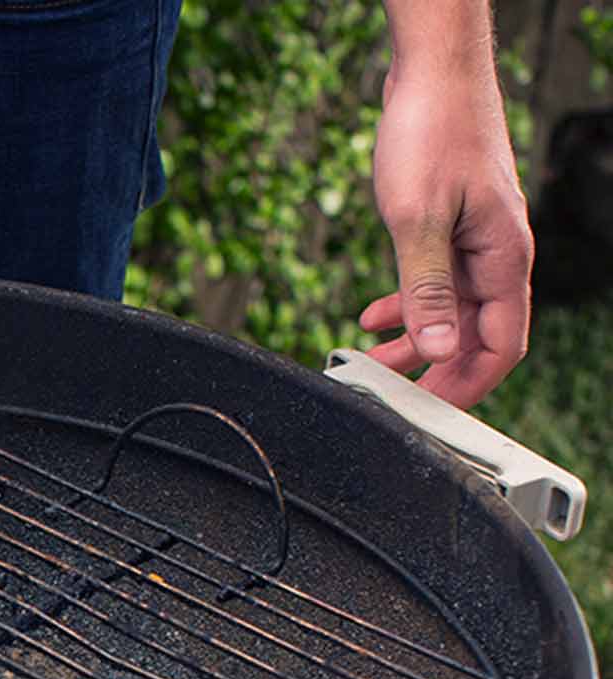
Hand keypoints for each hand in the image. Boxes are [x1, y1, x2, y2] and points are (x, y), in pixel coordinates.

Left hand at [358, 63, 533, 408]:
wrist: (432, 72)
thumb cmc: (433, 132)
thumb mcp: (417, 219)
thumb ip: (426, 288)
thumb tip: (435, 347)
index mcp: (503, 257)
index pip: (501, 345)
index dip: (467, 385)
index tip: (428, 410)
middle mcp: (497, 253)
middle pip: (474, 334)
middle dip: (432, 369)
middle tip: (390, 394)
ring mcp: (474, 240)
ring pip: (448, 309)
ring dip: (412, 339)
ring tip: (368, 359)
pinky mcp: (451, 226)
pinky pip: (433, 281)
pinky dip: (405, 303)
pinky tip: (371, 316)